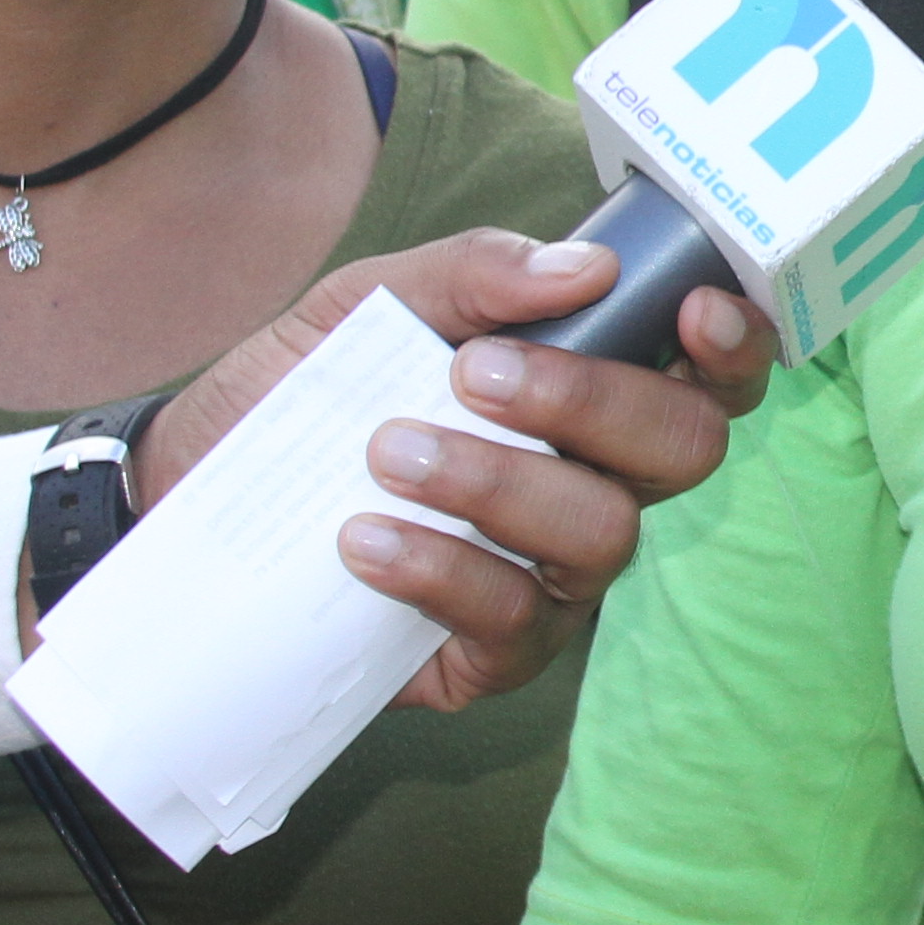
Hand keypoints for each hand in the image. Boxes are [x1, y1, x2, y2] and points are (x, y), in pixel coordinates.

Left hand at [135, 231, 781, 719]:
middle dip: (593, 401)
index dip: (733, 345)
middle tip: (477, 374)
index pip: (707, 373)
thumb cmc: (299, 394)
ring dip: (499, 482)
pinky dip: (440, 568)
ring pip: (601, 534)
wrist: (190, 492)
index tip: (688, 308)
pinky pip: (513, 619)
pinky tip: (361, 537)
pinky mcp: (496, 656)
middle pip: (684, 451)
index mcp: (589, 392)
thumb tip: (582, 268)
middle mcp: (597, 484)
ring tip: (387, 452)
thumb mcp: (363, 304)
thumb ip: (467, 274)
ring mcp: (556, 577)